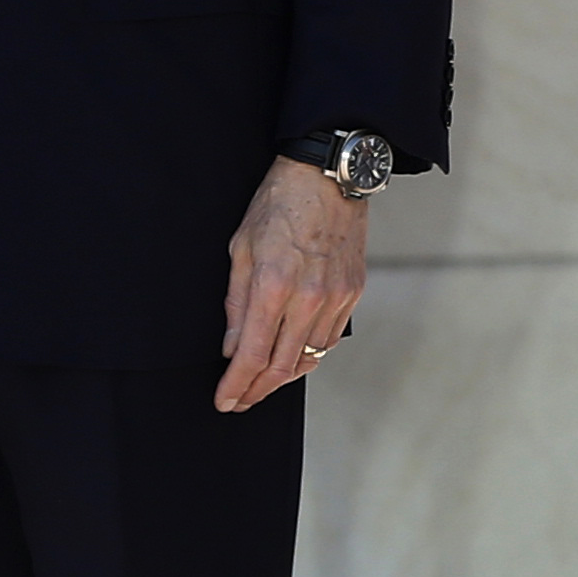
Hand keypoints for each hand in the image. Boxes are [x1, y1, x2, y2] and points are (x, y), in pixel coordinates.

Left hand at [219, 155, 370, 412]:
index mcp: (273, 285)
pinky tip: (293, 356)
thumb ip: (236, 302)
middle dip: (257, 390)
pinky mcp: (352, 293)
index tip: (224, 401)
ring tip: (262, 383)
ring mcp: (335, 298)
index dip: (236, 385)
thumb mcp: (241, 247)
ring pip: (309, 357)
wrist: (327, 176)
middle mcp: (309, 298)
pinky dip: (309, 354)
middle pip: (281, 366)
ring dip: (283, 376)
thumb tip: (232, 347)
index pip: (252, 355)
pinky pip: (330, 338)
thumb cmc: (278, 204)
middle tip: (240, 400)